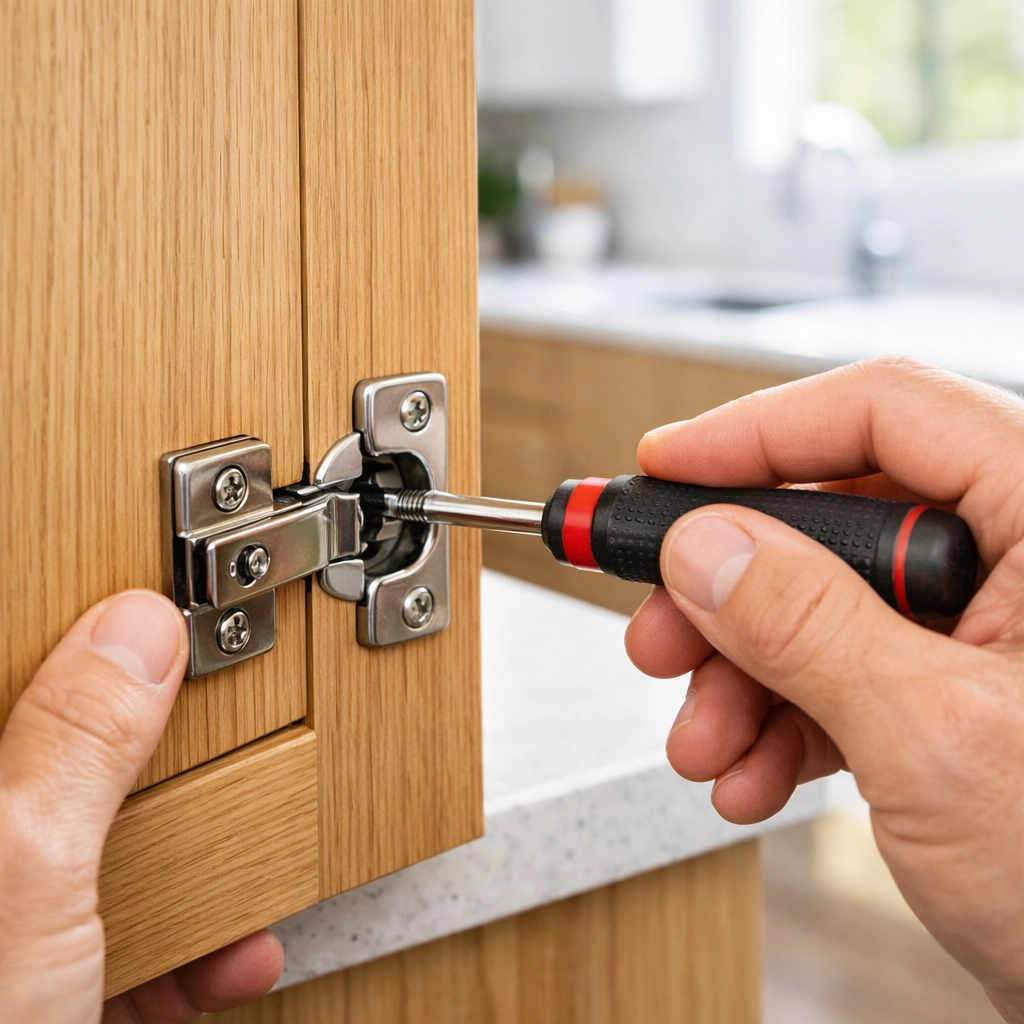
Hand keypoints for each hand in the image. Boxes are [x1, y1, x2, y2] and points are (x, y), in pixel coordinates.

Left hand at [0, 591, 282, 1022]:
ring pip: (89, 864)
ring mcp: (1, 928)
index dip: (68, 648)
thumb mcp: (16, 883)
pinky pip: (103, 939)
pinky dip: (174, 952)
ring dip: (186, 883)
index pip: (11, 684)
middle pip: (58, 777)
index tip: (143, 626)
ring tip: (239, 903)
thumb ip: (73, 751)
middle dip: (156, 783)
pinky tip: (223, 962)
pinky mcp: (21, 982)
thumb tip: (134, 630)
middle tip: (204, 757)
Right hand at [625, 358, 1023, 1022]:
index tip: (665, 467)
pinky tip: (752, 773)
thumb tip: (703, 548)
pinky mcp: (959, 694)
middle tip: (661, 634)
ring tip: (704, 741)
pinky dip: (783, 721)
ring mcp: (991, 632)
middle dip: (730, 591)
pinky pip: (846, 673)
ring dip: (743, 676)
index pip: (888, 412)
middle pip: (835, 521)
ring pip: (825, 606)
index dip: (759, 431)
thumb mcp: (937, 739)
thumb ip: (808, 626)